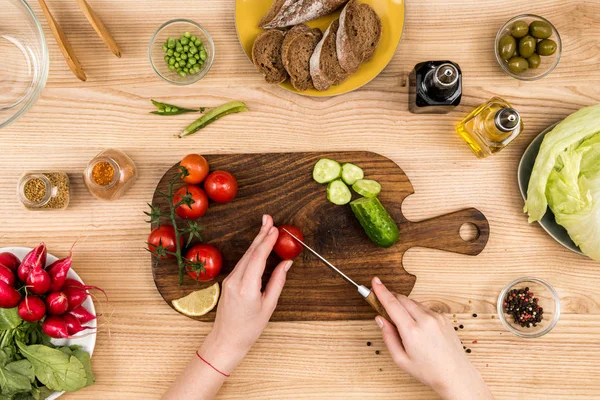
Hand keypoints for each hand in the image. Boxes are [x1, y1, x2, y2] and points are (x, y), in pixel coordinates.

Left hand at [200, 215, 291, 373]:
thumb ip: (277, 282)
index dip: (267, 241)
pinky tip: (259, 246)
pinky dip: (252, 253)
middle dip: (261, 234)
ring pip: (245, 256)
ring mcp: (229, 280)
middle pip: (250, 252)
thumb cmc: (249, 328)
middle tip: (268, 218)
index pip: (258, 258)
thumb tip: (286, 263)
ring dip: (256, 242)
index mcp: (246, 288)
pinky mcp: (227, 282)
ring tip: (266, 227)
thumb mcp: (268, 306)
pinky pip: (242, 263)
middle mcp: (235, 281)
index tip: (275, 229)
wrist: (226, 340)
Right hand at [372, 277, 493, 399]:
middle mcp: (425, 321)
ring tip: (404, 324)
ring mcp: (436, 317)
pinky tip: (418, 327)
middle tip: (383, 303)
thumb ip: (388, 337)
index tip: (375, 281)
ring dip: (404, 306)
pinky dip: (417, 312)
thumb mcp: (401, 360)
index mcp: (412, 332)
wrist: (455, 375)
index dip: (381, 291)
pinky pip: (425, 308)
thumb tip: (380, 319)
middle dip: (391, 298)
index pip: (392, 305)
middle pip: (402, 299)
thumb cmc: (428, 371)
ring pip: (413, 303)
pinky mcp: (444, 318)